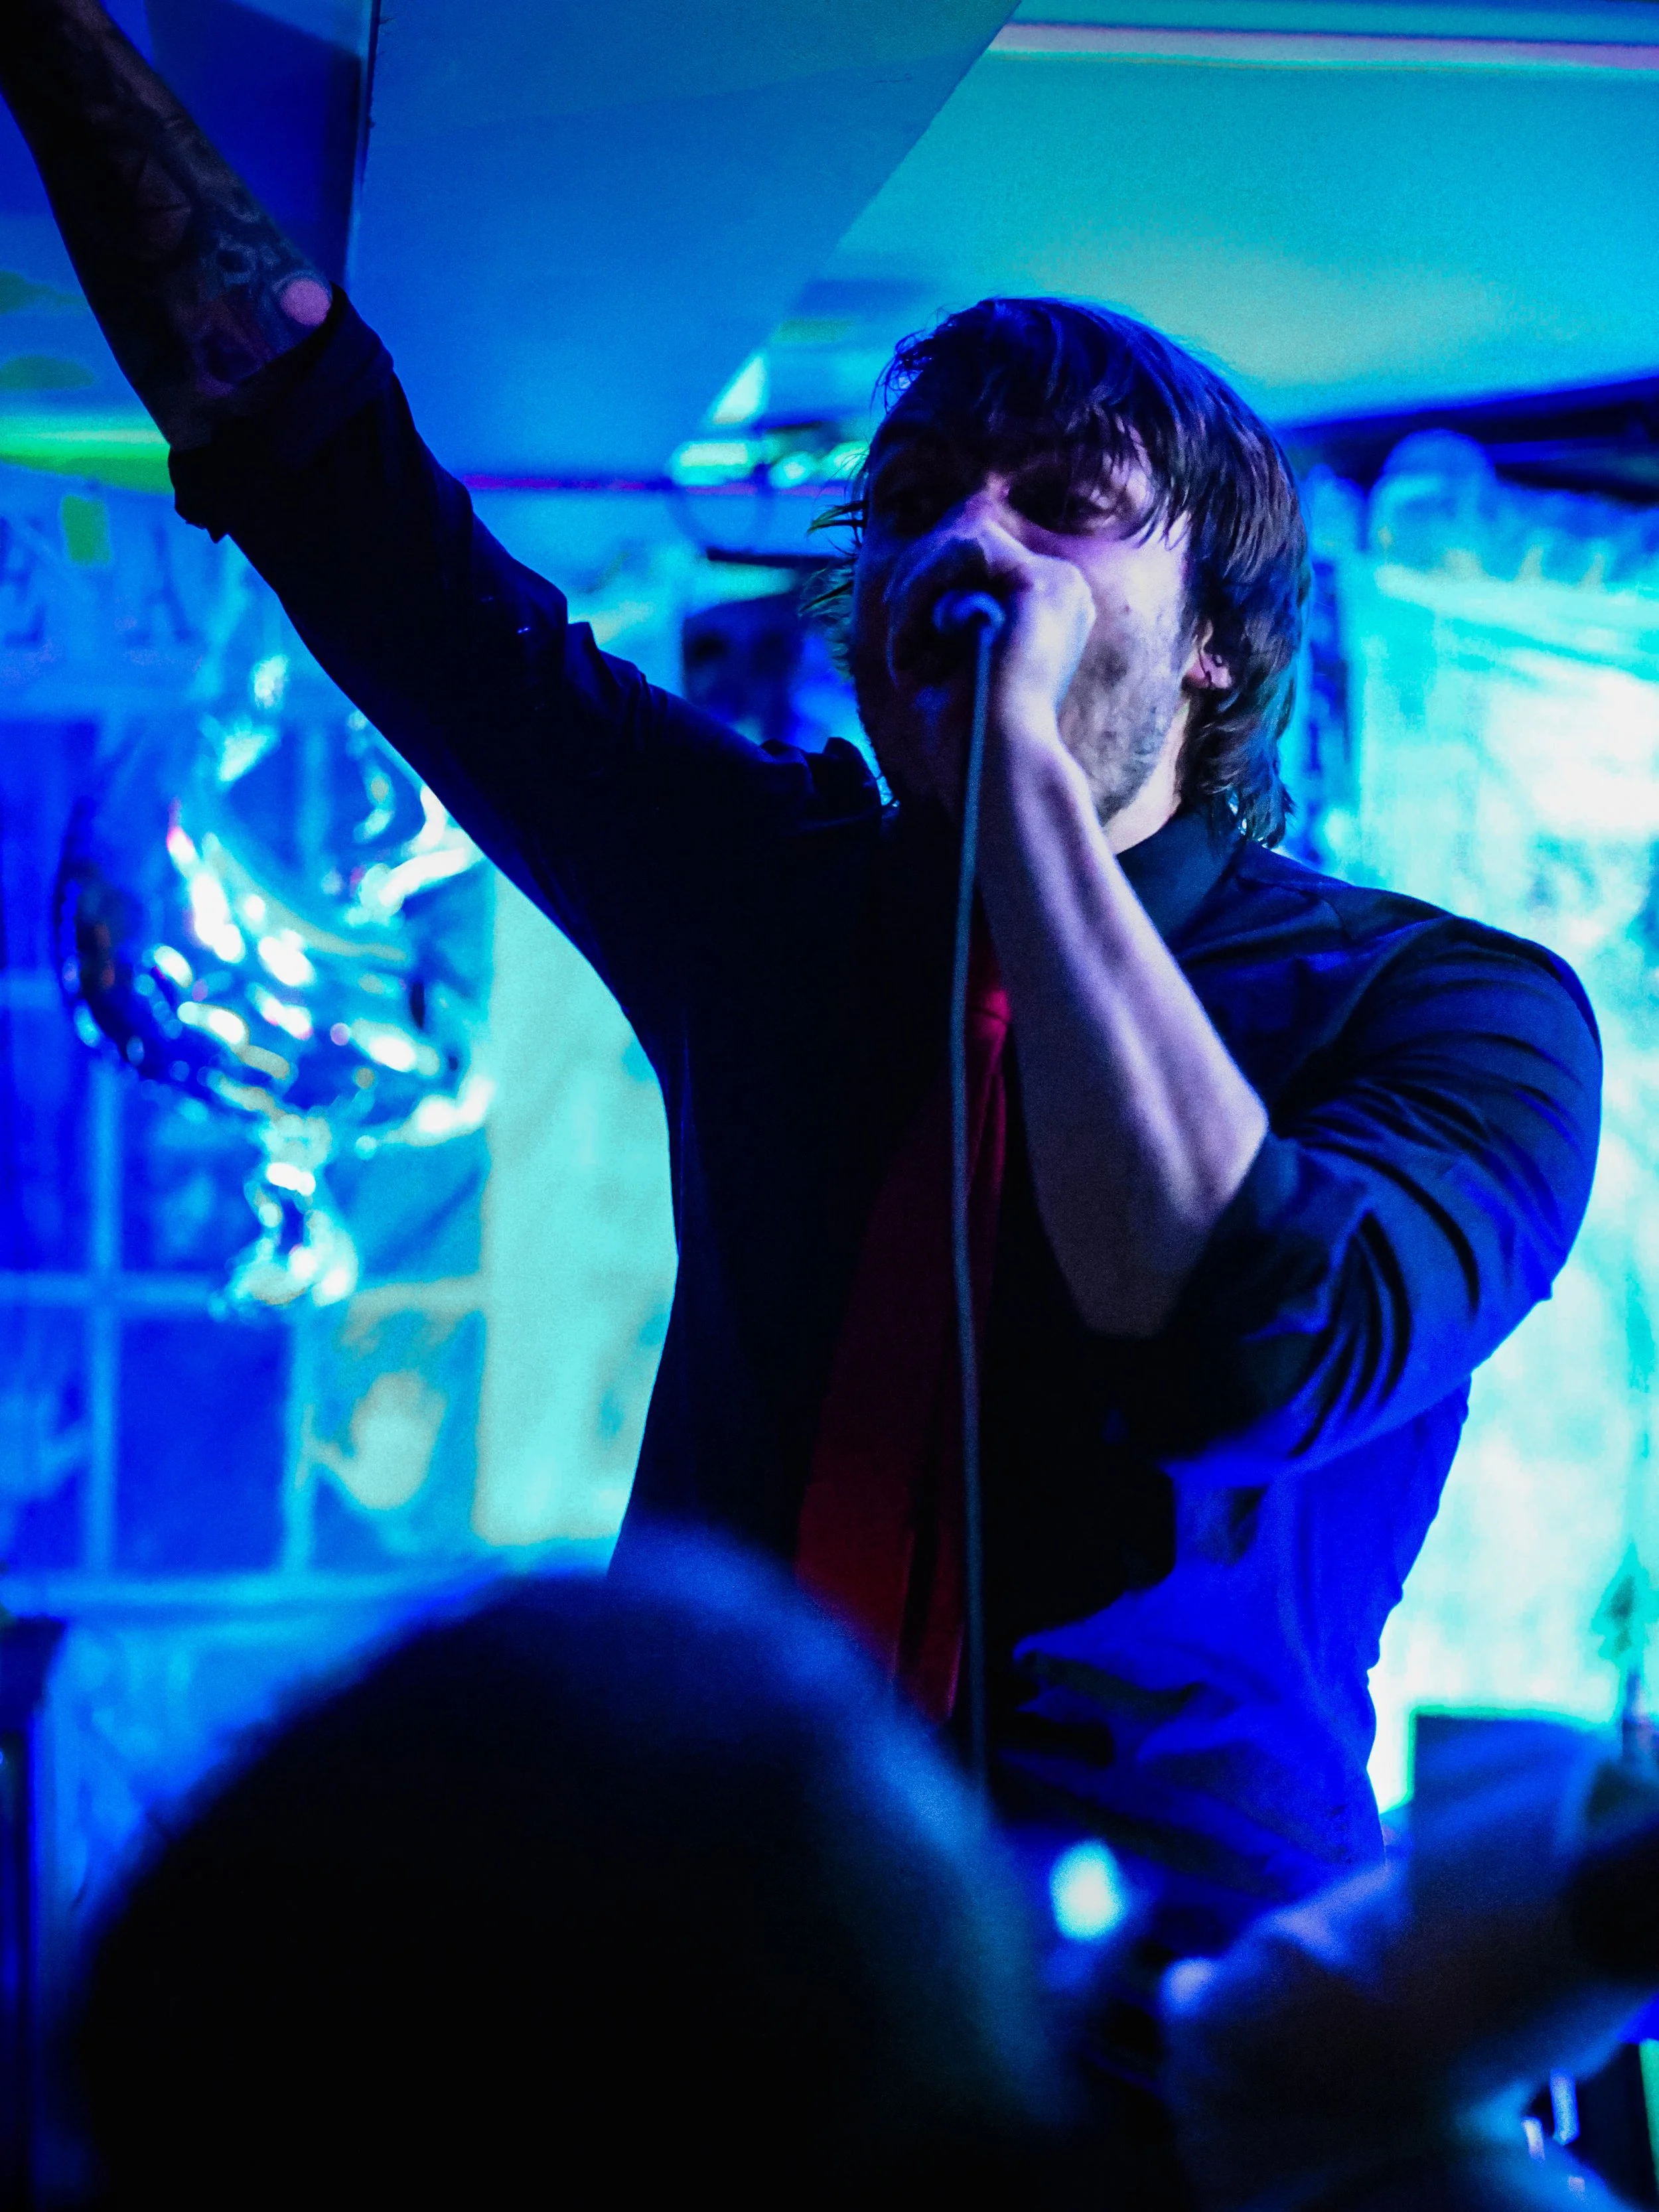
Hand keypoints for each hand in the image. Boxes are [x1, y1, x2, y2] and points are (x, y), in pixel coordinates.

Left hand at [872, 507, 1096, 815]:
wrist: (997, 765)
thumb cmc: (966, 731)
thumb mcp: (943, 656)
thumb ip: (938, 604)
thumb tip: (909, 569)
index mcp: (1045, 605)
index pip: (977, 549)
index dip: (927, 578)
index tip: (902, 631)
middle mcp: (1061, 587)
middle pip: (969, 530)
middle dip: (915, 577)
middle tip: (898, 637)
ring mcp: (1059, 582)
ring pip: (961, 536)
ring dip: (914, 590)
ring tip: (905, 648)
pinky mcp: (1042, 585)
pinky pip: (964, 550)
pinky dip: (923, 590)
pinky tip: (915, 641)